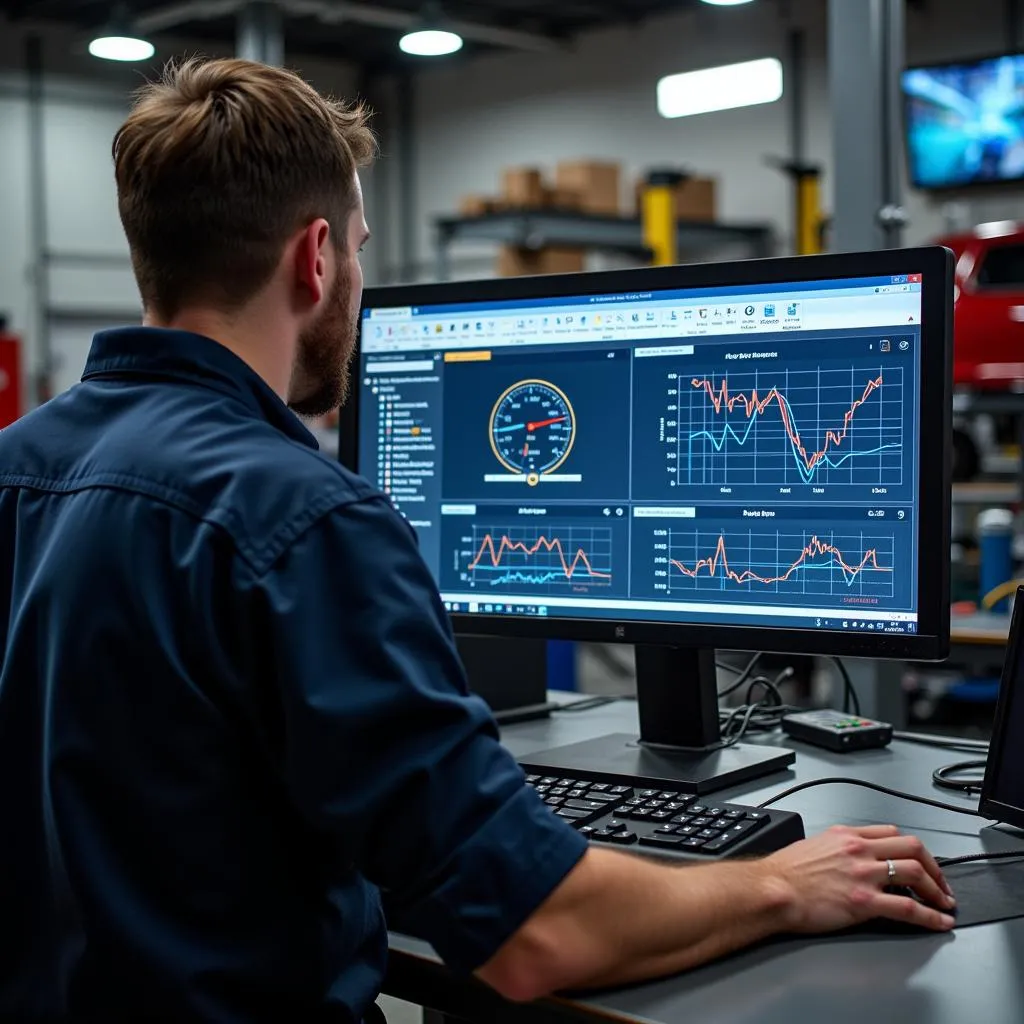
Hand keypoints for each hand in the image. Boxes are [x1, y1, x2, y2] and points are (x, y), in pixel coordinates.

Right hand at [760, 824, 956, 932]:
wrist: (772, 889)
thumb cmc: (783, 872)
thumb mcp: (811, 845)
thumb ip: (834, 847)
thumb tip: (844, 858)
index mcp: (845, 835)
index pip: (891, 832)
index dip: (912, 848)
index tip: (920, 861)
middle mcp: (858, 850)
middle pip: (912, 847)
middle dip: (934, 867)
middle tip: (942, 883)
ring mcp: (864, 874)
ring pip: (916, 873)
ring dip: (938, 890)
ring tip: (945, 903)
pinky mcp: (865, 901)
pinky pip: (909, 907)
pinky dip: (931, 916)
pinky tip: (939, 922)